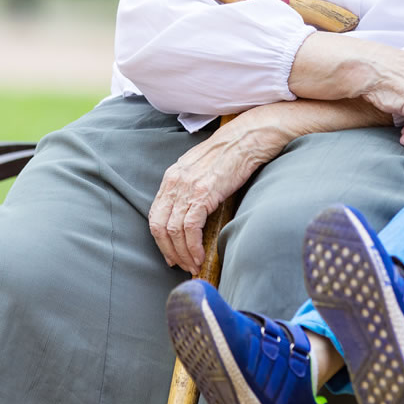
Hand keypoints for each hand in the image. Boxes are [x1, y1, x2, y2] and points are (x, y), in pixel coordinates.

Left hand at [147, 110, 291, 272]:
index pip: (155, 214)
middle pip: (159, 226)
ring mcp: (187, 187)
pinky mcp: (203, 194)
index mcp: (172, 176)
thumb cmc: (230, 153)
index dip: (160, 239)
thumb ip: (191, 188)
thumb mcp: (202, 169)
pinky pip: (189, 228)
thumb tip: (192, 214)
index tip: (170, 253)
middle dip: (168, 250)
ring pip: (173, 231)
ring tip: (192, 265)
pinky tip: (200, 256)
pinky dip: (193, 247)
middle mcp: (174, 182)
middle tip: (180, 264)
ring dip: (182, 253)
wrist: (247, 138)